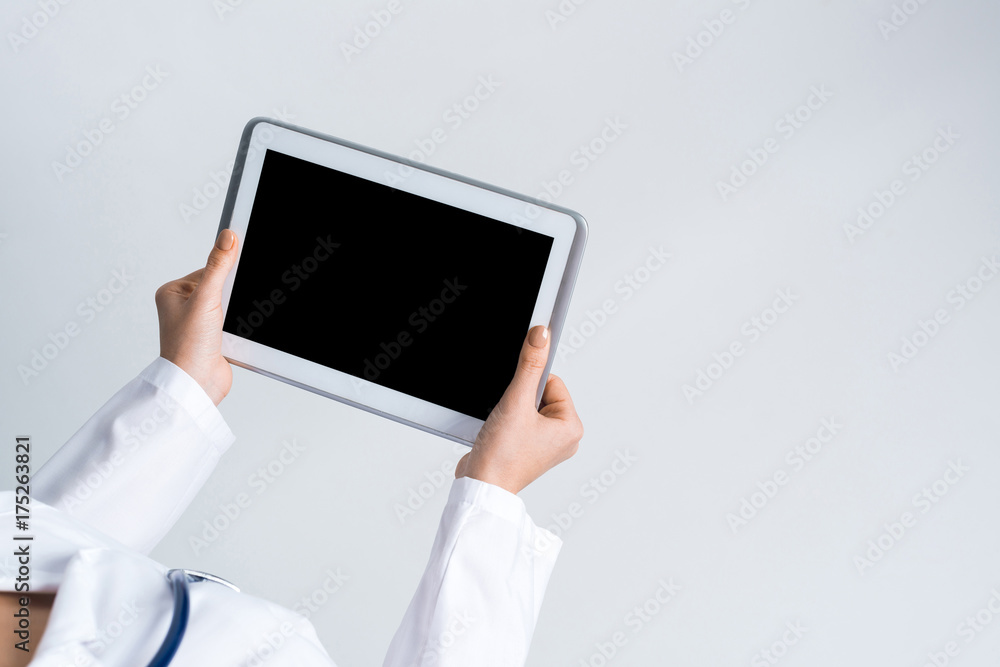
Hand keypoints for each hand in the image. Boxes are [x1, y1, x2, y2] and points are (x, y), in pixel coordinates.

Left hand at [155, 229, 238, 404]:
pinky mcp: (214, 337)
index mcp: (172, 293)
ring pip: (230, 304)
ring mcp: (199, 322)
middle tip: (224, 312)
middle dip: (230, 297)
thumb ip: (219, 266)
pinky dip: (239, 326)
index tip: (233, 281)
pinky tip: (231, 336)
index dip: (224, 275)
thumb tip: (228, 236)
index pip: (208, 270)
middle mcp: (184, 306)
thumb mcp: (205, 299)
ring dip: (235, 314)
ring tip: (223, 328)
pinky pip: (234, 321)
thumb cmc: (187, 348)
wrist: (196, 384)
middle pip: (221, 286)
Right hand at [455, 325, 583, 494]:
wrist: (480, 486)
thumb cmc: (502, 457)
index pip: (553, 381)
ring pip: (527, 406)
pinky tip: (501, 435)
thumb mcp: (517, 402)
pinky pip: (519, 420)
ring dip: (511, 410)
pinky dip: (507, 421)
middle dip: (519, 400)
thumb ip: (530, 365)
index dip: (529, 384)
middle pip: (539, 393)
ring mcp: (545, 444)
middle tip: (510, 419)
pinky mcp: (528, 448)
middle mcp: (563, 438)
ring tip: (505, 429)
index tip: (518, 397)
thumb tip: (541, 335)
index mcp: (571, 428)